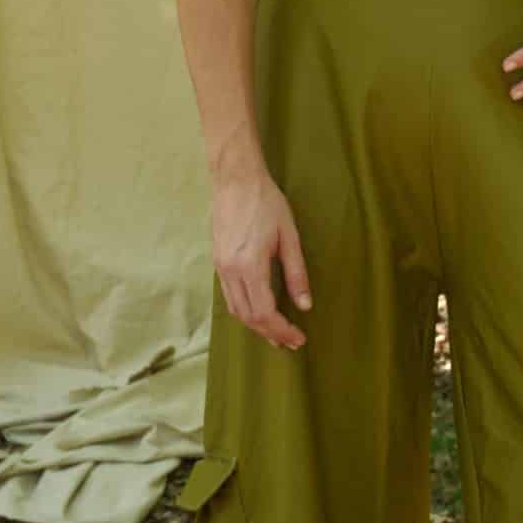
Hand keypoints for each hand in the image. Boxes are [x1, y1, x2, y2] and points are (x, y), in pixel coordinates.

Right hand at [211, 169, 312, 347]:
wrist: (235, 180)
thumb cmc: (267, 203)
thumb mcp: (289, 237)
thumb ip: (297, 273)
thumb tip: (305, 305)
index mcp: (250, 265)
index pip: (264, 312)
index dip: (281, 330)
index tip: (298, 338)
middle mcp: (230, 271)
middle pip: (248, 317)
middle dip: (270, 334)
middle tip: (291, 342)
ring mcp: (220, 267)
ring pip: (235, 310)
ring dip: (256, 326)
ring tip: (276, 334)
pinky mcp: (217, 262)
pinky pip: (229, 297)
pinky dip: (245, 311)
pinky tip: (259, 313)